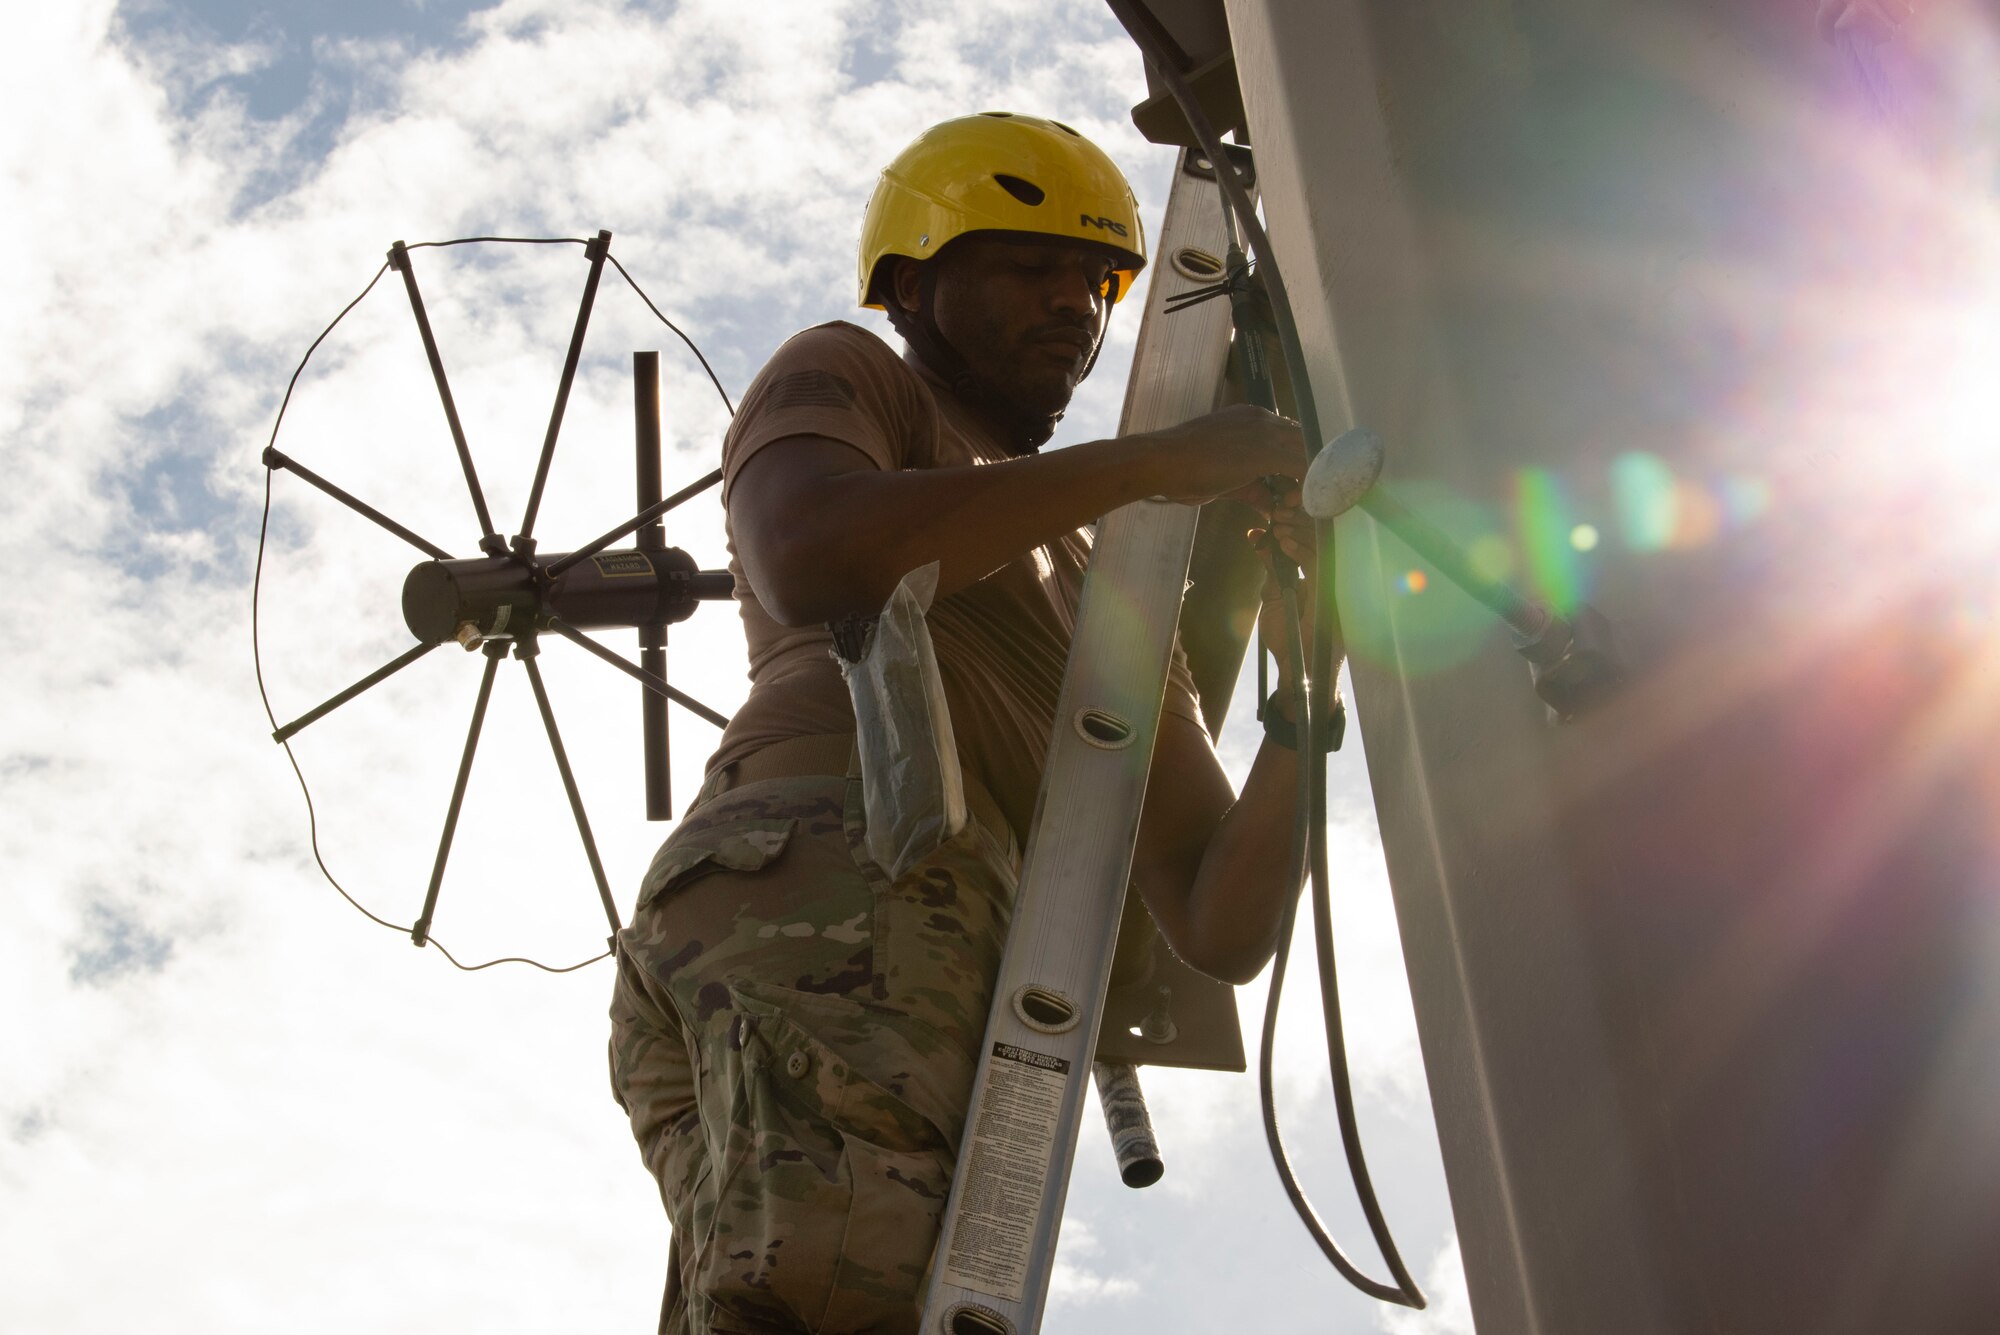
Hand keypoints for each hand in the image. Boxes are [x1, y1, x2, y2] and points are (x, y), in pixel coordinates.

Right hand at [1141, 404, 1306, 507]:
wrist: (1161, 462)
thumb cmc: (1183, 469)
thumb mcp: (1226, 478)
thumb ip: (1254, 489)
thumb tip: (1271, 507)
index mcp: (1251, 419)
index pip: (1289, 436)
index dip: (1295, 462)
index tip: (1291, 487)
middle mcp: (1262, 419)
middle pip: (1304, 441)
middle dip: (1306, 470)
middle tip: (1297, 500)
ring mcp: (1265, 432)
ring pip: (1308, 452)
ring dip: (1307, 480)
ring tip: (1295, 505)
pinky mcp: (1266, 451)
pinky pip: (1302, 467)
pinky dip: (1305, 487)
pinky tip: (1296, 504)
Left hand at [1250, 484, 1332, 699]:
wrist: (1297, 669)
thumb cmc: (1287, 636)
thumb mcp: (1273, 595)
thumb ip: (1270, 566)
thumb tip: (1257, 536)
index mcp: (1316, 574)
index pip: (1309, 539)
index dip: (1295, 522)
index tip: (1275, 511)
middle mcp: (1328, 576)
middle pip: (1318, 538)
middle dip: (1298, 520)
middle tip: (1278, 510)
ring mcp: (1331, 585)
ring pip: (1320, 547)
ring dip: (1298, 531)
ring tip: (1278, 523)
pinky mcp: (1329, 595)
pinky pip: (1318, 567)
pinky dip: (1300, 552)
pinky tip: (1283, 542)